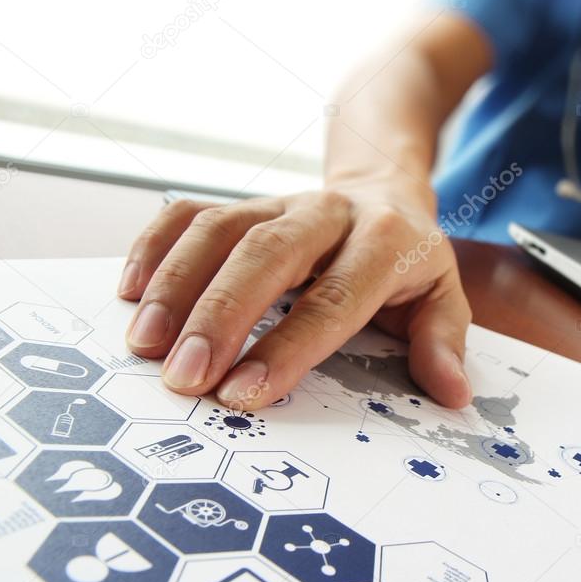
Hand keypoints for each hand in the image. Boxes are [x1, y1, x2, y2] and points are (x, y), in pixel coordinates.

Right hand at [117, 190, 471, 410]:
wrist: (382, 188)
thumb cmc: (407, 259)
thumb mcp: (443, 294)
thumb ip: (442, 340)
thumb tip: (450, 392)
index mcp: (386, 240)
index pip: (335, 297)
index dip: (289, 346)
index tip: (243, 392)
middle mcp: (328, 214)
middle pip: (268, 254)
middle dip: (221, 316)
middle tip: (184, 376)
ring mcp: (280, 202)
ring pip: (221, 228)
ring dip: (177, 284)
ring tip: (145, 344)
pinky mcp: (244, 202)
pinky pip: (190, 211)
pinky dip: (155, 246)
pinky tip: (130, 293)